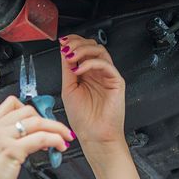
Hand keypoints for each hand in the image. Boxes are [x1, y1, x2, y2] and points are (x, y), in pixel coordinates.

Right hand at [0, 95, 73, 178]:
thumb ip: (8, 142)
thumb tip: (33, 139)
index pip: (12, 103)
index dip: (31, 110)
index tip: (41, 121)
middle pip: (28, 110)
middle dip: (47, 119)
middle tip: (57, 131)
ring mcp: (3, 138)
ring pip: (38, 122)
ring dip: (57, 128)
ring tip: (64, 138)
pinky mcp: (12, 150)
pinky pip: (41, 138)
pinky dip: (55, 140)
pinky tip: (59, 147)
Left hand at [59, 34, 126, 151]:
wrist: (93, 136)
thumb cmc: (82, 118)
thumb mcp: (68, 89)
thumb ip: (67, 70)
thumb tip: (64, 51)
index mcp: (86, 74)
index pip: (82, 50)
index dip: (73, 42)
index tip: (62, 42)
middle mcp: (97, 73)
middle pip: (92, 46)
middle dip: (77, 43)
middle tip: (66, 49)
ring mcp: (107, 76)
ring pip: (100, 51)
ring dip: (83, 50)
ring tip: (71, 57)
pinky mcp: (116, 81)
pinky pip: (106, 65)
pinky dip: (91, 63)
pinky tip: (80, 69)